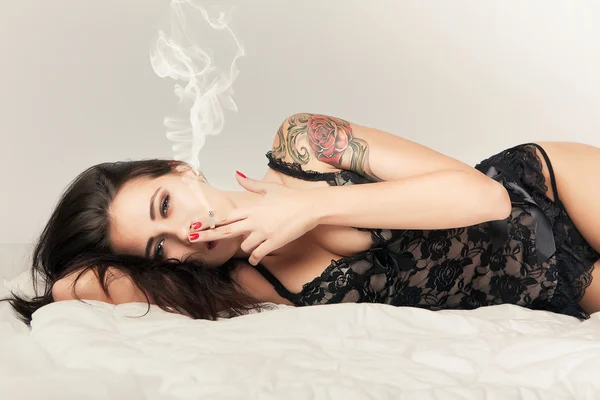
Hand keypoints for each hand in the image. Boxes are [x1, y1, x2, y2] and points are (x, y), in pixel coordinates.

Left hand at [189, 172, 318, 264]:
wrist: (309, 207)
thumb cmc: (290, 197)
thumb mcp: (269, 187)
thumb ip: (251, 184)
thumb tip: (237, 174)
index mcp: (251, 208)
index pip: (225, 216)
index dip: (209, 221)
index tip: (195, 224)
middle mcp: (253, 221)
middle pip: (225, 231)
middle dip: (207, 235)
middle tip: (191, 239)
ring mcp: (263, 233)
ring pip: (243, 246)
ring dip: (245, 247)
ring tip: (251, 246)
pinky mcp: (273, 242)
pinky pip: (257, 255)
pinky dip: (255, 258)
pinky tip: (255, 260)